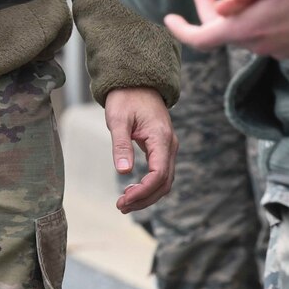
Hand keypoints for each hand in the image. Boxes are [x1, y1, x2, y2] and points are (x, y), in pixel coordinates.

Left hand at [105, 87, 175, 211]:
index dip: (144, 191)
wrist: (136, 82)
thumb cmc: (126, 98)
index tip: (124, 200)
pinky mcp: (162, 148)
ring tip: (125, 204)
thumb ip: (121, 145)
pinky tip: (132, 190)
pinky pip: (161, 173)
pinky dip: (149, 186)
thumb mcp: (118, 119)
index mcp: (161, 138)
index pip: (159, 174)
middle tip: (121, 206)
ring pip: (164, 180)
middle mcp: (170, 145)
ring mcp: (168, 147)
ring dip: (147, 195)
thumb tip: (124, 171)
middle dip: (144, 198)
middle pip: (164, 182)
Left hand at [163, 0, 288, 59]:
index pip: (201, 38)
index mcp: (247, 31)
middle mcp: (260, 46)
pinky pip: (269, 32)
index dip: (181, 28)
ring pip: (248, 28)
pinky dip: (261, 14)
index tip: (168, 17)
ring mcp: (281, 49)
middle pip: (224, 28)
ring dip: (240, 6)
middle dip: (213, 3)